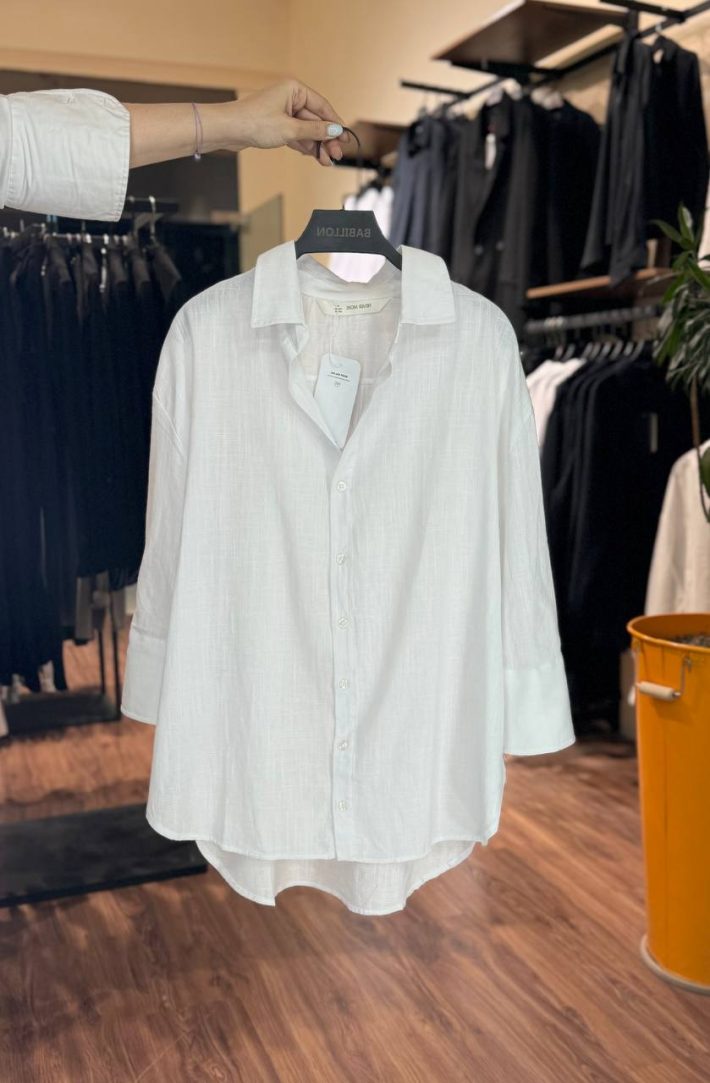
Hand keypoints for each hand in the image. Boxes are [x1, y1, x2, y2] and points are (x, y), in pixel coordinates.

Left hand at [226, 80, 350, 165]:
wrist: (228, 130)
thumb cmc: (254, 122)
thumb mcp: (290, 129)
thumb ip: (315, 131)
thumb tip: (335, 130)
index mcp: (294, 89)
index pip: (323, 106)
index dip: (335, 123)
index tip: (345, 138)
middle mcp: (290, 98)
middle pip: (315, 120)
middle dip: (326, 139)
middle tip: (335, 155)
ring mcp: (283, 112)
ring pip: (306, 130)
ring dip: (317, 146)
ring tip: (326, 161)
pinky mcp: (276, 125)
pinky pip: (297, 135)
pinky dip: (305, 145)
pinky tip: (314, 156)